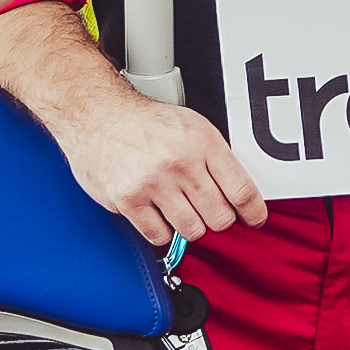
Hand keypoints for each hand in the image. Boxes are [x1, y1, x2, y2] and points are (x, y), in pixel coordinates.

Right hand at [0, 4, 264, 246]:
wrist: (95, 112)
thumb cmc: (142, 121)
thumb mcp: (191, 126)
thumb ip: (214, 157)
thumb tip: (240, 192)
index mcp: (202, 142)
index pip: (241, 190)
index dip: (254, 211)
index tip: (254, 219)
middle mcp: (180, 163)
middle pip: (220, 217)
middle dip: (217, 218)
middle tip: (207, 210)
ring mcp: (154, 183)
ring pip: (192, 230)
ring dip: (189, 225)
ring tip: (179, 209)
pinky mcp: (129, 200)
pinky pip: (159, 236)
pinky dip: (161, 232)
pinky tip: (157, 214)